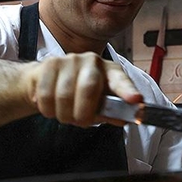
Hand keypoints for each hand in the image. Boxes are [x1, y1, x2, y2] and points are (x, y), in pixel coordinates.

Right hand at [25, 52, 141, 126]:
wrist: (48, 78)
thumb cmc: (79, 93)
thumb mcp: (99, 103)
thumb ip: (110, 112)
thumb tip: (123, 120)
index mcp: (110, 72)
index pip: (121, 81)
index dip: (128, 91)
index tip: (135, 100)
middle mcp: (92, 61)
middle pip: (88, 89)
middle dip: (83, 114)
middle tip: (81, 122)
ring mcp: (70, 60)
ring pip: (64, 95)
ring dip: (64, 114)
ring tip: (66, 114)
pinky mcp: (50, 64)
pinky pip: (47, 95)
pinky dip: (48, 109)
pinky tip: (52, 108)